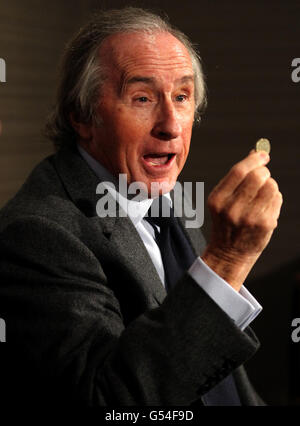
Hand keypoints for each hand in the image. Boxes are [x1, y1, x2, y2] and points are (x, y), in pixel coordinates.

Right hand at [202, 150, 282, 290]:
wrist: (228, 252)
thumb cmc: (227, 222)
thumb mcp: (222, 199)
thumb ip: (236, 177)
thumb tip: (256, 152)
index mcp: (218, 199)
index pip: (239, 171)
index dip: (254, 159)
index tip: (263, 155)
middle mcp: (232, 208)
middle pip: (257, 176)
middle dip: (264, 172)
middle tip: (263, 176)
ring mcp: (250, 218)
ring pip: (271, 186)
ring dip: (270, 185)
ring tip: (262, 195)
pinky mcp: (265, 224)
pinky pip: (277, 199)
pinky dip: (274, 198)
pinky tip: (265, 207)